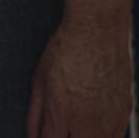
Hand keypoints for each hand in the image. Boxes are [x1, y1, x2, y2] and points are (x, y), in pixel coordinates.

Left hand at [25, 15, 133, 137]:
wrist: (97, 29)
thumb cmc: (67, 49)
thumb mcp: (40, 79)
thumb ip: (36, 113)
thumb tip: (32, 134)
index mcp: (61, 114)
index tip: (45, 133)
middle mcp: (87, 124)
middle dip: (64, 136)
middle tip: (60, 124)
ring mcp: (109, 121)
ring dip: (83, 135)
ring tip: (76, 118)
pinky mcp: (124, 114)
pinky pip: (115, 136)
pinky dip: (103, 133)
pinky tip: (94, 120)